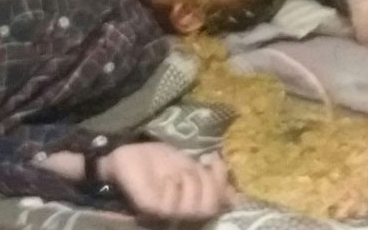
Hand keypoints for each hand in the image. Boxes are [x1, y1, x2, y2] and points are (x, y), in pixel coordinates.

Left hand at [98, 142, 233, 220]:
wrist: (130, 152)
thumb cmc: (159, 161)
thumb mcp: (191, 167)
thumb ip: (212, 180)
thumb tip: (236, 197)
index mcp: (192, 204)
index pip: (218, 204)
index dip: (220, 181)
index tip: (213, 159)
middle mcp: (180, 214)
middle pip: (208, 206)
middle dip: (204, 181)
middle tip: (191, 166)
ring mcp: (165, 214)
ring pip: (192, 206)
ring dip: (187, 180)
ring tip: (175, 171)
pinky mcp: (150, 210)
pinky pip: (171, 203)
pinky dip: (171, 185)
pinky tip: (164, 177)